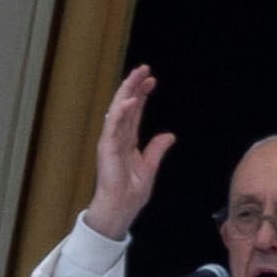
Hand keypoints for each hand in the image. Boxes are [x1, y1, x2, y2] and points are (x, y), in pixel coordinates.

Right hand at [86, 64, 173, 240]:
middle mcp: (117, 137)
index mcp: (127, 140)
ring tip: (137, 75)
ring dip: (128, 91)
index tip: (152, 80)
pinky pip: (114, 125)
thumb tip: (169, 136)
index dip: (142, 95)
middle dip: (134, 86)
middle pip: (126, 105)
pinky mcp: (107, 148)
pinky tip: (131, 99)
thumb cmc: (130, 192)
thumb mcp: (150, 167)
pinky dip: (122, 112)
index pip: (135, 112)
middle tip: (144, 68)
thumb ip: (157, 149)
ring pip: (119, 109)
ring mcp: (111, 140)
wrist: (120, 208)